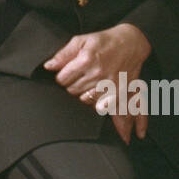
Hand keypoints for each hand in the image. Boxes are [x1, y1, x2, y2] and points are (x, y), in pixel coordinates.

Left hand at [45, 24, 151, 144]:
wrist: (131, 42)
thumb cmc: (104, 41)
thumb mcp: (81, 40)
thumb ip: (63, 54)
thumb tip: (48, 66)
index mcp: (86, 61)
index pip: (62, 80)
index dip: (61, 78)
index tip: (65, 75)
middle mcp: (98, 75)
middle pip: (74, 93)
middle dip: (73, 88)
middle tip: (79, 81)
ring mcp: (111, 86)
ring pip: (88, 102)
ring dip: (86, 98)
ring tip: (89, 90)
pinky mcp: (122, 92)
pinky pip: (119, 111)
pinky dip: (122, 125)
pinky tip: (125, 138)